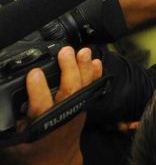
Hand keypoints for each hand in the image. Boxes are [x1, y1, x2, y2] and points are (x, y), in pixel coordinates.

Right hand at [1, 47, 102, 164]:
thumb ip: (10, 123)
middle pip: (69, 91)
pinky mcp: (83, 106)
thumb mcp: (16, 139)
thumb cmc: (32, 149)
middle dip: (69, 70)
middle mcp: (62, 116)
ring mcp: (76, 110)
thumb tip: (1, 108)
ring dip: (83, 67)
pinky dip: (94, 74)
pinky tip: (95, 61)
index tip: (34, 73)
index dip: (38, 89)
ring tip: (83, 52)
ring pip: (83, 86)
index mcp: (42, 125)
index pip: (40, 105)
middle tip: (65, 52)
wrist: (55, 160)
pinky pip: (91, 87)